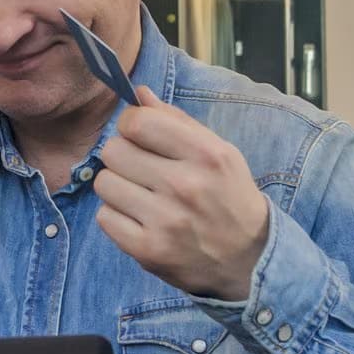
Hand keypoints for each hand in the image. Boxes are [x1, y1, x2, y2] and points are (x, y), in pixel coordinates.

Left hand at [93, 86, 269, 301]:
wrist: (248, 259)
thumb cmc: (229, 197)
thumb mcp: (218, 152)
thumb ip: (177, 121)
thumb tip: (139, 94)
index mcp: (206, 155)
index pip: (137, 122)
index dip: (131, 125)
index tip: (139, 135)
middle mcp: (185, 186)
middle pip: (113, 151)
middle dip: (123, 156)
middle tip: (141, 169)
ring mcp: (165, 221)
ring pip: (104, 183)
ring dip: (118, 187)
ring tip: (141, 195)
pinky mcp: (148, 250)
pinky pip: (104, 217)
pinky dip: (117, 217)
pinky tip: (140, 219)